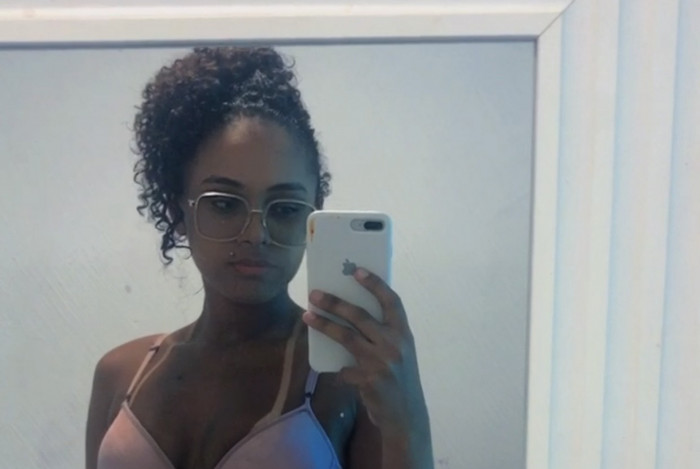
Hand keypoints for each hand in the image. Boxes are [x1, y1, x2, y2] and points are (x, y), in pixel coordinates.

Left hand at [302, 267, 428, 435]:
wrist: (407, 415)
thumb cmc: (400, 378)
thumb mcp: (401, 352)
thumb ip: (384, 334)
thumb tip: (351, 313)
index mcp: (404, 334)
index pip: (391, 301)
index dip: (375, 284)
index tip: (356, 271)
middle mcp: (394, 344)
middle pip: (360, 316)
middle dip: (334, 303)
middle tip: (315, 294)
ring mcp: (381, 362)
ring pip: (346, 336)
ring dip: (324, 325)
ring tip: (307, 315)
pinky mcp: (368, 380)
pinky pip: (344, 369)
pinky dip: (341, 371)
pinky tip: (340, 373)